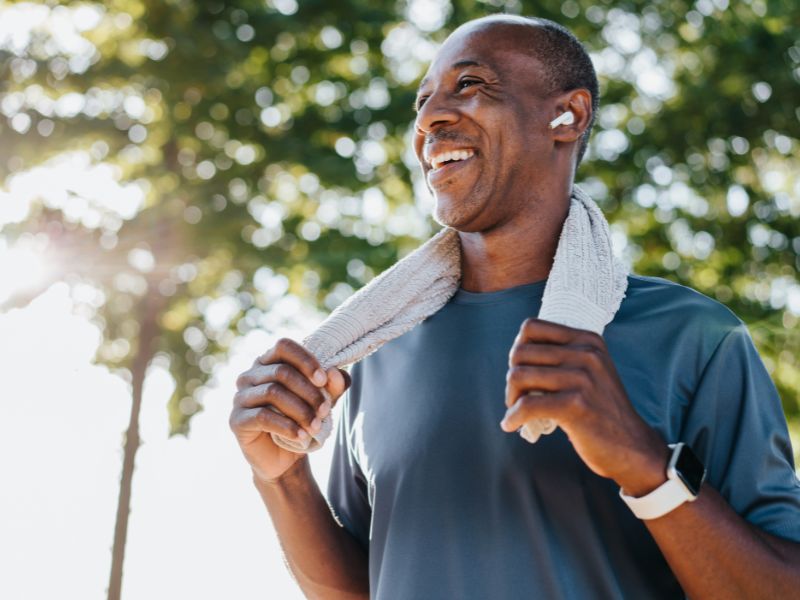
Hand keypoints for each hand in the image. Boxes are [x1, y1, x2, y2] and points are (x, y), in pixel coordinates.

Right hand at [229, 338, 350, 482]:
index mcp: (269, 362)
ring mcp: (240, 397)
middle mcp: (250, 375)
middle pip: (281, 372)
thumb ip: (332, 385)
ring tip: (316, 426)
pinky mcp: (236, 420)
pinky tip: (301, 436)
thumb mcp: (323, 400)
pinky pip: (262, 417)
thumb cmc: (302, 419)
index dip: (305, 360)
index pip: (284, 346)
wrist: (284, 457)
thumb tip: (334, 372)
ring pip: (272, 392)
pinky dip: (286, 426)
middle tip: (325, 411)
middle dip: (308, 392)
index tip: (323, 380)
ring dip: (300, 410)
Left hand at [501, 318, 668, 494]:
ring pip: (519, 376)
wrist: (631, 446)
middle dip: (512, 377)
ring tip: (516, 410)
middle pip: (521, 352)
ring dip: (511, 397)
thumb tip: (516, 352)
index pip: (532, 327)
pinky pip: (526, 405)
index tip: (522, 370)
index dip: (519, 349)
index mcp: (588, 340)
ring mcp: (582, 378)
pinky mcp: (575, 405)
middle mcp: (586, 354)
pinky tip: (511, 425)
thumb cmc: (601, 410)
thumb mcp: (590, 371)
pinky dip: (513, 416)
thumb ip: (563, 356)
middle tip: (517, 397)